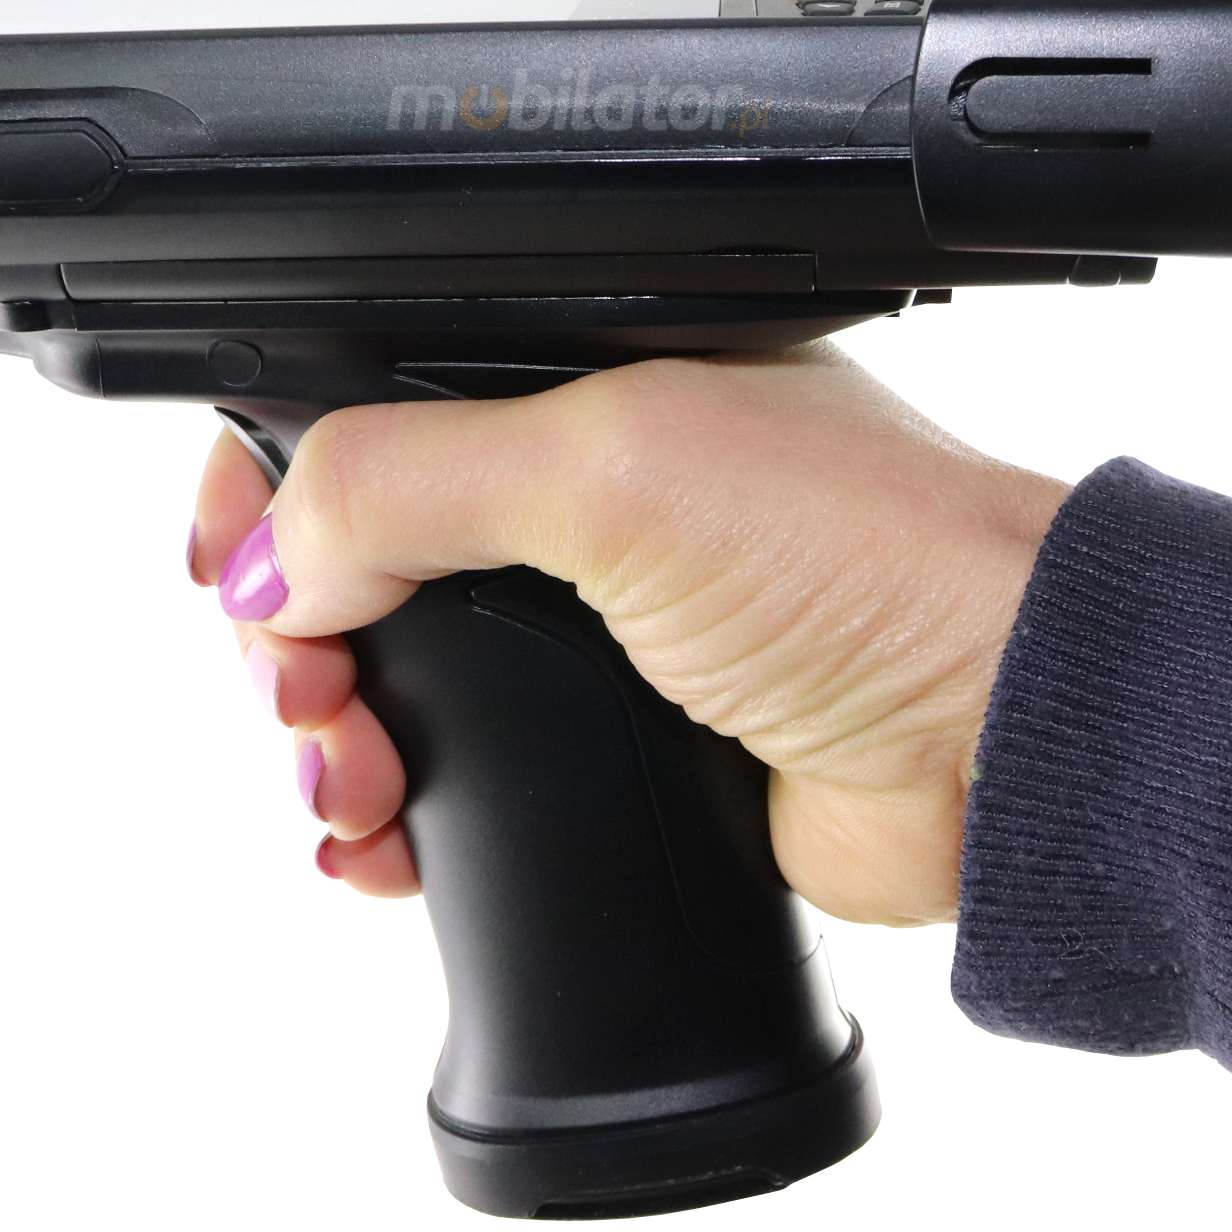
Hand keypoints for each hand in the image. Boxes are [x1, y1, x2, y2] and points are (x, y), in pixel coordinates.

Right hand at [188, 344, 1066, 925]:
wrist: (1000, 732)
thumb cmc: (868, 562)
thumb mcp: (612, 466)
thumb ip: (408, 478)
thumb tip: (275, 557)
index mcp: (573, 386)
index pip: (362, 414)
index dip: (270, 491)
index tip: (230, 573)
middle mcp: (575, 500)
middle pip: (353, 563)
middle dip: (291, 643)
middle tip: (302, 706)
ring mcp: (595, 629)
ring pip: (394, 680)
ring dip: (332, 741)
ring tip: (348, 790)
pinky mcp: (616, 744)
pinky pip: (460, 777)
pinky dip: (397, 815)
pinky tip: (380, 845)